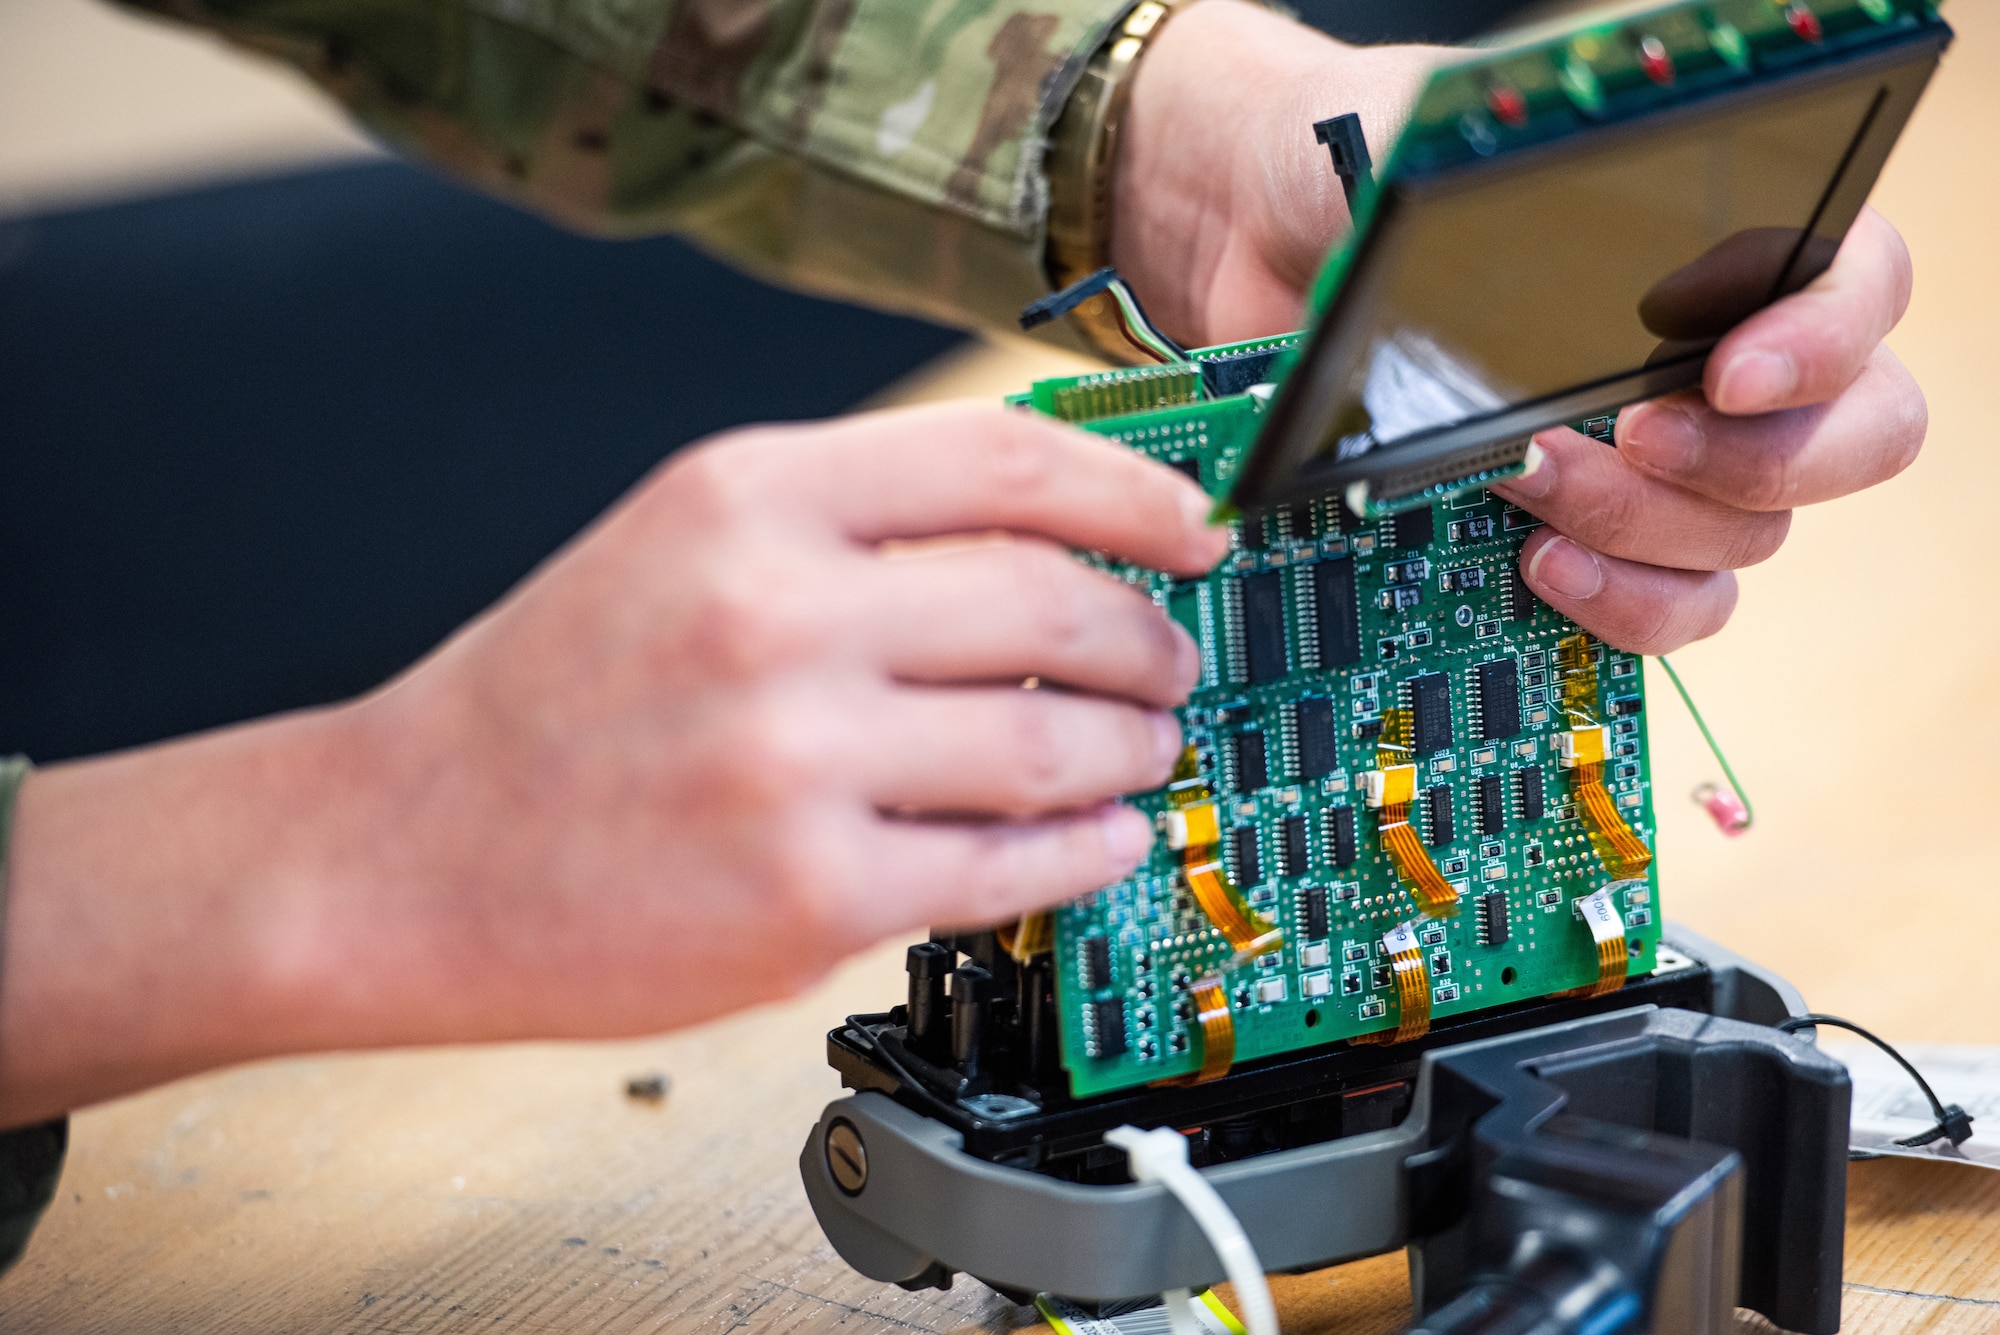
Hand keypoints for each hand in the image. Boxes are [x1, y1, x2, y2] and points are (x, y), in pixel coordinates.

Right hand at [0, 404, 1226, 1124]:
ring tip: (1144, 753)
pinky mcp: (808, 893)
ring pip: (1054, 742)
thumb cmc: (549, 701)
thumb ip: (853, 525)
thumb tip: (1049, 538)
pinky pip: (1011, 863)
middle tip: (1174, 664)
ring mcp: (794, 758)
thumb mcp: (682, 543)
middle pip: (1056, 602)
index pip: (1008, 460)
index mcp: (749, 495)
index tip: (1199, 529)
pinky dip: (1089, 848)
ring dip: (1135, 748)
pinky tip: (1101, 838)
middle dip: (1152, 640)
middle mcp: (776, 610)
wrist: (401, 851)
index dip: (1139, 493)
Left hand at [1116, 2, 1925, 653]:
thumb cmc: (1359, 171)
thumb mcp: (1423, 136)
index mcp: (1727, 231)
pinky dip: (1622, 601)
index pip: (1861, 290)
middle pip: (1848, 438)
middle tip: (1624, 438)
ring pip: (1750, 537)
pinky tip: (1539, 561)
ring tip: (1524, 479)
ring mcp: (1672, 457)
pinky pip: (1676, 607)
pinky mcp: (1600, 533)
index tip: (1726, 371)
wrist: (1257, 246)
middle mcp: (1726, 353)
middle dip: (1747, 460)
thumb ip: (1500, 175)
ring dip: (1643, 525)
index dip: (1823, 344)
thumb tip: (1527, 239)